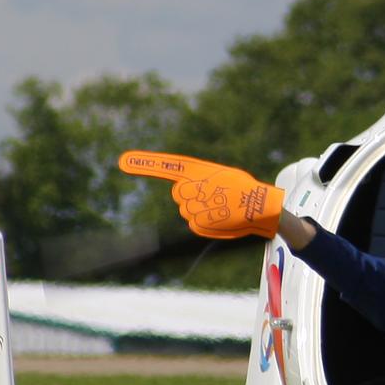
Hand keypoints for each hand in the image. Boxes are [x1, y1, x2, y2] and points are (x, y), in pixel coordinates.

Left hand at [117, 151, 286, 239]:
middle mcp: (194, 188)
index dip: (146, 164)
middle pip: (178, 193)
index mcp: (200, 171)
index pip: (169, 166)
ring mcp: (195, 207)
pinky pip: (194, 223)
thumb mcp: (222, 175)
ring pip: (186, 209)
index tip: (123, 161)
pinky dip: (205, 221)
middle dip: (190, 195)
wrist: (260, 207)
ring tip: (221, 207)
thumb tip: (180, 188)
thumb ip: (200, 179)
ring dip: (200, 209)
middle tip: (212, 196)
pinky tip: (220, 217)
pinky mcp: (198, 224)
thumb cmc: (243, 188)